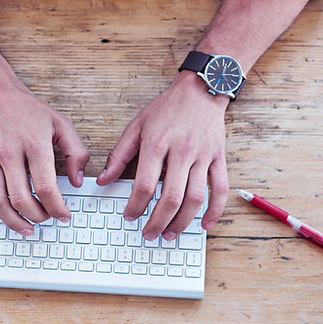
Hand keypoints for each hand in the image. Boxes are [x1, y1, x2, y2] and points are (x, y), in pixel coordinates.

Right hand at [0, 82, 89, 234]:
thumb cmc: (29, 110)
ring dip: (12, 221)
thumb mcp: (62, 124)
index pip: (45, 187)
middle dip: (38, 216)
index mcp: (33, 144)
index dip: (57, 207)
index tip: (64, 215)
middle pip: (21, 198)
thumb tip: (77, 181)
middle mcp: (8, 153)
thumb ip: (76, 152)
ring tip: (26, 228)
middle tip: (47, 218)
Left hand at [96, 73, 230, 239]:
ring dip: (181, 222)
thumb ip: (119, 155)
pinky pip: (220, 189)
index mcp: (157, 143)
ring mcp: (203, 156)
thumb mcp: (136, 126)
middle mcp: (182, 151)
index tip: (130, 216)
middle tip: (148, 233)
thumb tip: (103, 180)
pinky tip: (205, 225)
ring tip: (169, 234)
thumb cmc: (167, 108)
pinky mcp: (218, 158)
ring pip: (195, 198)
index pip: (144, 185)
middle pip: (170, 197)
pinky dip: (215, 210)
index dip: (135, 206)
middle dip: (157, 221)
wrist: (200, 89)